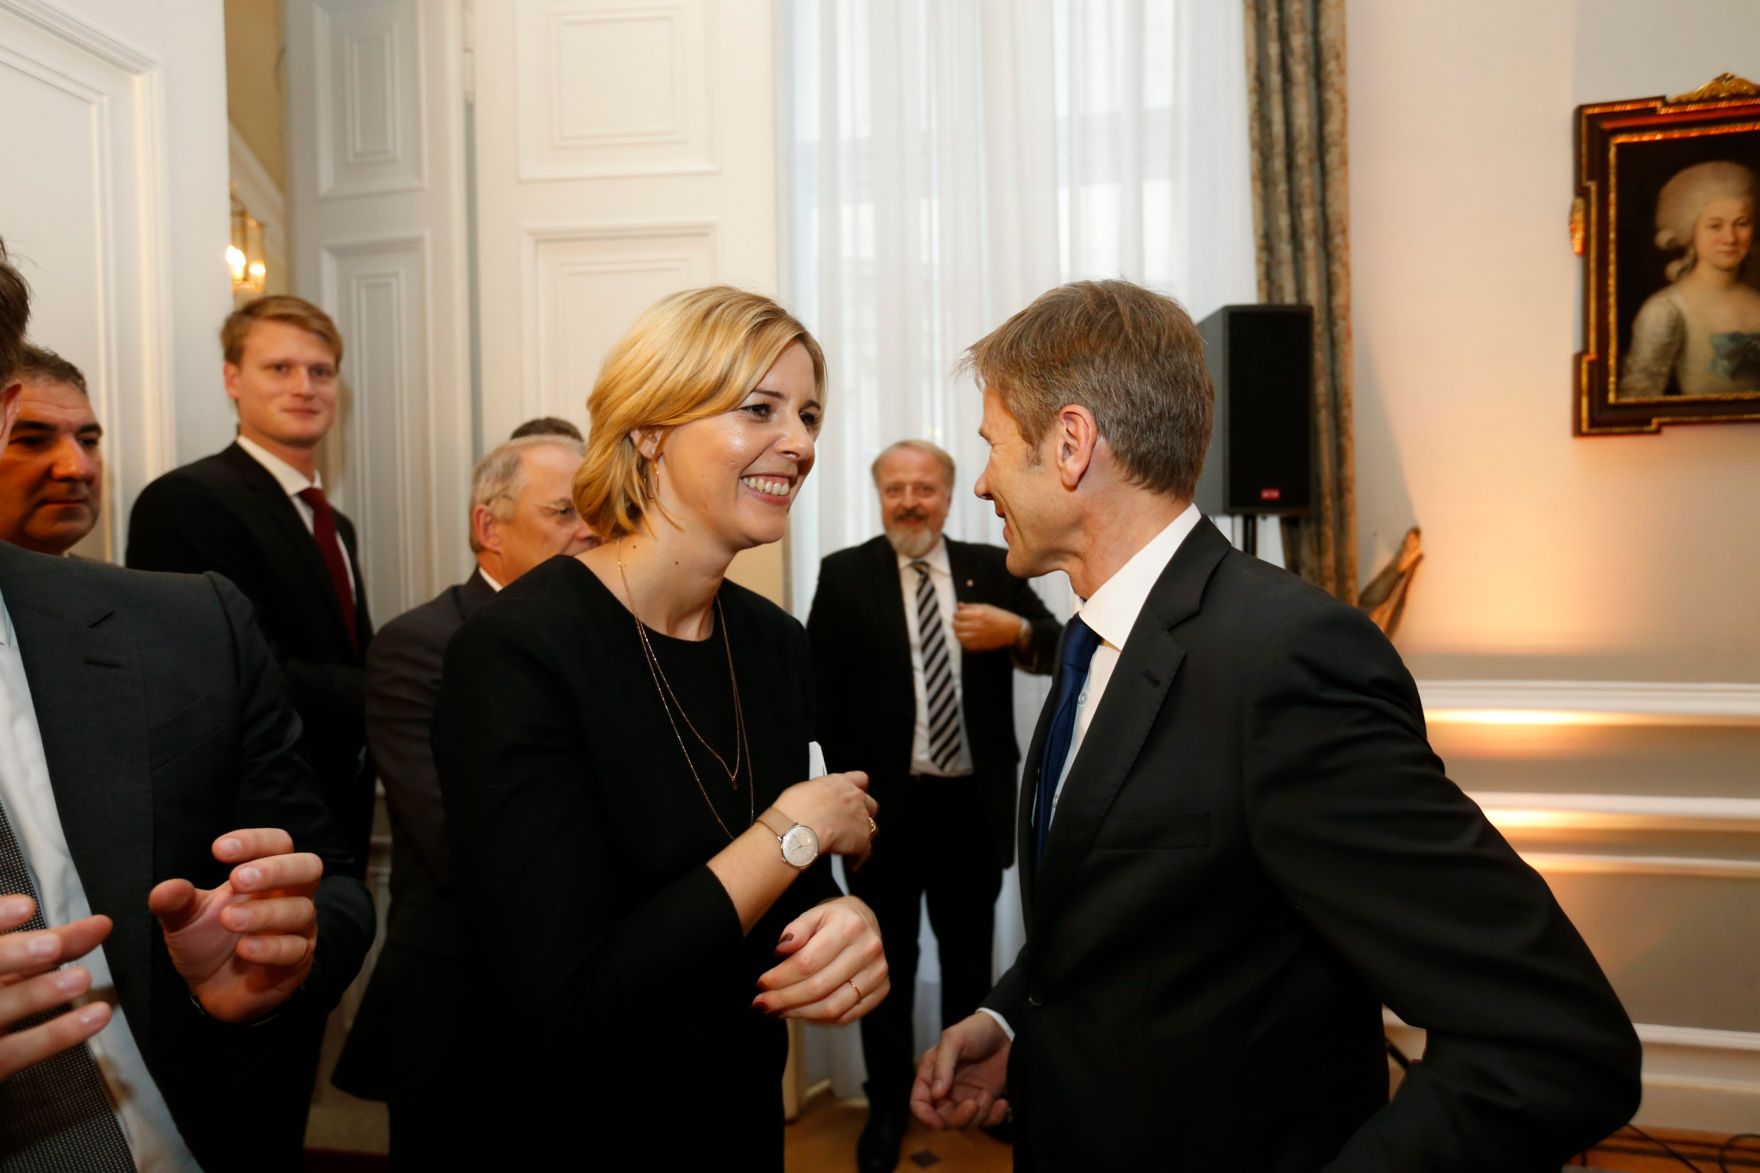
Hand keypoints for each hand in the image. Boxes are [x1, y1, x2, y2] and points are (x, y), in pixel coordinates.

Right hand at [0, 895, 112, 1078]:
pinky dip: (59, 1034)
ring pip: (0, 1009)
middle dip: (17, 955)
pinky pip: (18, 1051)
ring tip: (81, 978)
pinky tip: (96, 1016)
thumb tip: (98, 927)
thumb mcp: (16, 965)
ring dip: (39, 993)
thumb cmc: (1, 995)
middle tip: (53, 945)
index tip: (27, 906)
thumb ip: (52, 945)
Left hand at [148, 828, 321, 1022]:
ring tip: (228, 920)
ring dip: (264, 913)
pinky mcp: (297, 962)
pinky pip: (294, 950)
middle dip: (275, 870)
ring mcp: (298, 929)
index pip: (278, 844)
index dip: (256, 841)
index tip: (219, 849)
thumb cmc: (207, 943)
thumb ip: (175, 902)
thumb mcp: (184, 919)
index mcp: (267, 877)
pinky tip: (244, 949)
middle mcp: (290, 896)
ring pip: (301, 910)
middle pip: (308, 867)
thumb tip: (167, 889)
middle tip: (237, 879)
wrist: (213, 991)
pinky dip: (268, 947)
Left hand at [752, 896, 886, 1023]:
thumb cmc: (833, 920)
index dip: (780, 977)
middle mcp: (868, 950)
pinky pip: (846, 1015)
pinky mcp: (882, 990)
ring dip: (799, 1013)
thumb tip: (781, 949)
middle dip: (784, 999)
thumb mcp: (812, 914)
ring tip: (778, 1010)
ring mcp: (878, 972)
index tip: (761, 984)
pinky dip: (819, 1019)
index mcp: (849, 926)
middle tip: (762, 1004)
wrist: (865, 922)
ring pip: (832, 1007)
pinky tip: (801, 1012)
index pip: (808, 962)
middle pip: (819, 987)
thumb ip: (796, 929)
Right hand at [774, 771, 878, 863]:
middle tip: (851, 822)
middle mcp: (855, 798)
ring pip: (872, 827)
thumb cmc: (795, 808)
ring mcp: (861, 819)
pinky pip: (865, 851)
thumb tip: (814, 800)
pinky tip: (851, 864)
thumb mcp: (804, 790)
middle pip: (871, 804)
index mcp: (840, 783)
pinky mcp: (862, 840)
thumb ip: (818, 794)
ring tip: (852, 844)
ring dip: (863, 834)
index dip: (858, 789)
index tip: (854, 795)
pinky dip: (858, 858)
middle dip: (864, 813)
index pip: (859, 779)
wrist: (799, 826)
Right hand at [911, 1012, 1010, 1129]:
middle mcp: (945, 1090)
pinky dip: (994, 1117)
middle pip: (942, 1118)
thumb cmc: (975, 1030)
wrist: (1006, 1030)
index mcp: (930, 1074)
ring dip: (978, 1115)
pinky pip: (986, 1121)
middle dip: (957, 1118)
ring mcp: (965, 1096)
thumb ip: (943, 1066)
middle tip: (972, 1105)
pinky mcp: (985, 1101)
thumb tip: (936, 1094)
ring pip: (964, 1123)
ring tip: (988, 1093)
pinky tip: (1002, 1102)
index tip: (938, 1124)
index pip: (919, 1103)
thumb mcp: (954, 1040)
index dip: (925, 1117)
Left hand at [952, 603, 1025, 652]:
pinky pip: (964, 644)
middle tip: (958, 621)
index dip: (956, 614)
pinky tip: (966, 636)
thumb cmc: (1000, 617)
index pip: (958, 614)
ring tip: (961, 629)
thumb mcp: (986, 607)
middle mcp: (977, 625)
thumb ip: (971, 606)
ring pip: (958, 635)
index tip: (958, 614)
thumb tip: (960, 605)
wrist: (1012, 630)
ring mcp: (977, 636)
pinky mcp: (979, 645)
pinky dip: (963, 640)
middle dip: (955, 622)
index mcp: (979, 614)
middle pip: (956, 625)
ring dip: (957, 631)